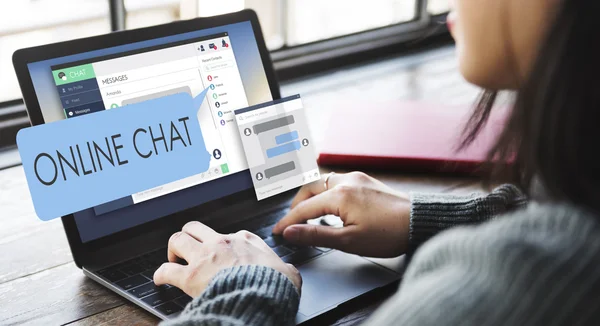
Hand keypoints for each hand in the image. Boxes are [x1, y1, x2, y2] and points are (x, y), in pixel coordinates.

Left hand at [154, 221, 301, 296]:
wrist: (262, 296)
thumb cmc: (274, 285)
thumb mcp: (288, 272)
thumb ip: (285, 269)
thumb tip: (290, 273)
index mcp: (245, 240)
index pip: (229, 234)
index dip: (223, 244)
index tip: (222, 252)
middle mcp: (222, 243)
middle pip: (196, 227)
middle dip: (189, 236)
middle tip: (189, 249)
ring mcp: (205, 257)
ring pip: (177, 239)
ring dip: (173, 249)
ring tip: (173, 258)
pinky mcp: (191, 276)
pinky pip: (167, 270)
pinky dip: (161, 274)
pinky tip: (160, 279)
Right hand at [272, 172, 410, 257]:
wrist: (419, 222)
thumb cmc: (389, 233)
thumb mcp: (348, 241)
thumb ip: (316, 235)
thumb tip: (291, 232)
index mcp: (339, 195)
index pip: (304, 208)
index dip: (288, 221)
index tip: (278, 232)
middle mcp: (346, 180)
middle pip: (309, 187)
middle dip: (297, 204)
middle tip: (292, 222)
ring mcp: (357, 178)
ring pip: (323, 182)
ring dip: (312, 196)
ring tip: (309, 215)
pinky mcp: (365, 180)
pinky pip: (337, 181)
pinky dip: (326, 193)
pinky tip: (330, 207)